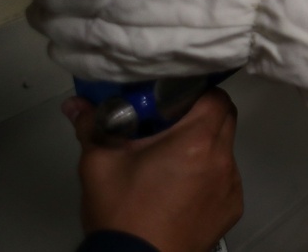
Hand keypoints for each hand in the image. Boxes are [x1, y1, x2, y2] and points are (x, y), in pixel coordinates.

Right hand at [66, 88, 242, 251]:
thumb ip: (91, 126)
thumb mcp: (99, 164)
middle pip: (225, 120)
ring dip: (206, 147)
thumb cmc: (122, 213)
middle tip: (171, 124)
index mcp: (197, 141)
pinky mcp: (232, 208)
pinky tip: (182, 188)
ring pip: (226, 150)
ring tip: (173, 160)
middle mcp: (223, 160)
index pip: (216, 97)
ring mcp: (231, 186)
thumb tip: (75, 104)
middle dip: (202, 116)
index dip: (199, 93)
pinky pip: (226, 179)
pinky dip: (210, 176)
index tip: (176, 100)